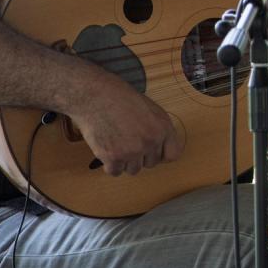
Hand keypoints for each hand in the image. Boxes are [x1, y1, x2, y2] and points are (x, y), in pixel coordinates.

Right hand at [64, 67, 183, 175]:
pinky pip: (115, 171)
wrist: (95, 95)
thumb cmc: (120, 98)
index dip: (161, 154)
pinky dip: (110, 165)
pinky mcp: (113, 157)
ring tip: (116, 143)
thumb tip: (161, 147)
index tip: (152, 152)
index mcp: (163, 127)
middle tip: (127, 142)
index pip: (172, 154)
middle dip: (140, 156)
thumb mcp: (150, 109)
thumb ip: (158, 129)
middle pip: (151, 164)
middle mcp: (151, 141)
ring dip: (125, 161)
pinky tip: (107, 150)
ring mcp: (133, 151)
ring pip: (133, 170)